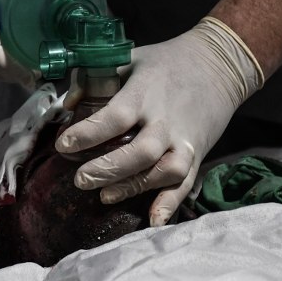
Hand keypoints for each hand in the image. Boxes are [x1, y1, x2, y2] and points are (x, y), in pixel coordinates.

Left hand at [54, 17, 264, 225]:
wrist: (218, 65)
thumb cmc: (166, 63)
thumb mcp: (129, 59)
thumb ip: (95, 79)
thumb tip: (67, 104)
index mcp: (145, 93)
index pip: (115, 117)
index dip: (88, 132)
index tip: (63, 144)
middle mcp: (165, 120)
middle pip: (140, 151)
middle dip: (109, 168)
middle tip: (81, 180)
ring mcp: (184, 140)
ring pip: (164, 171)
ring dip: (134, 187)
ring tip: (105, 196)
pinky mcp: (197, 154)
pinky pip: (185, 183)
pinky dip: (171, 203)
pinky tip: (153, 220)